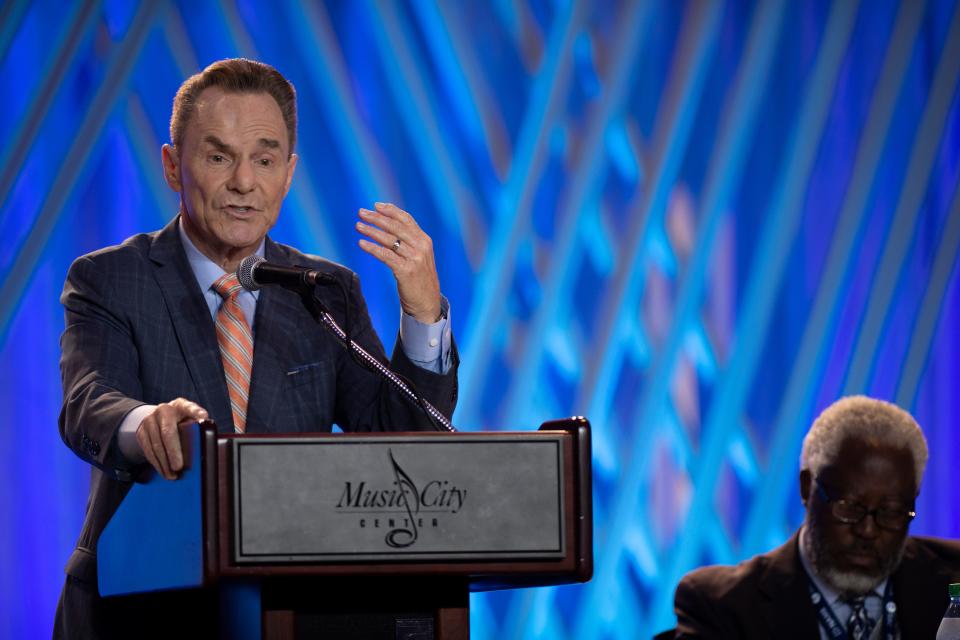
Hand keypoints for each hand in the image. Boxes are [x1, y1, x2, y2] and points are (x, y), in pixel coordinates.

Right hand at [135, 398, 207, 479]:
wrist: (159, 417)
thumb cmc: (181, 420)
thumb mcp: (190, 418)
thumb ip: (197, 425)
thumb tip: (206, 436)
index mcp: (180, 405)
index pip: (190, 407)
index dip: (197, 412)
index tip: (204, 418)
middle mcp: (163, 410)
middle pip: (168, 433)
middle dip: (173, 452)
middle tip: (179, 467)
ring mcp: (149, 420)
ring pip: (156, 445)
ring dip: (164, 462)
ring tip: (172, 475)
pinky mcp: (141, 431)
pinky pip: (148, 450)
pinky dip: (156, 463)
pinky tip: (163, 471)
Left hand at [356, 202, 441, 322]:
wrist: (428, 303)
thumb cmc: (419, 280)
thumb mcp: (418, 257)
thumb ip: (408, 243)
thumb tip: (387, 229)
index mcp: (424, 240)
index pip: (406, 219)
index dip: (391, 211)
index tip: (376, 206)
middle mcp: (421, 246)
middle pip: (395, 227)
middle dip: (376, 218)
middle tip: (361, 212)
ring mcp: (415, 258)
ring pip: (389, 240)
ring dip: (371, 231)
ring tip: (358, 226)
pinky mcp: (406, 270)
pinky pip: (385, 255)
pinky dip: (372, 248)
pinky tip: (362, 244)